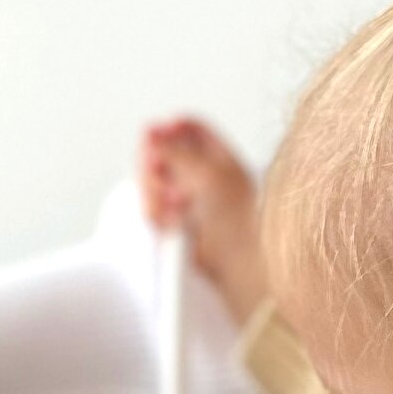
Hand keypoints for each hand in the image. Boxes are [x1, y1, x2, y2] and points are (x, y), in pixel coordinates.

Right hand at [138, 116, 269, 319]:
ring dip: (154, 190)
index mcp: (220, 158)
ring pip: (155, 181)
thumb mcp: (207, 175)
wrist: (241, 264)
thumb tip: (151, 131)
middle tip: (157, 175)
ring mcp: (188, 200)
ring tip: (169, 205)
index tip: (153, 135)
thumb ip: (177, 152)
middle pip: (164, 153)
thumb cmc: (238, 221)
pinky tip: (168, 220)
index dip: (169, 128)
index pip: (190, 129)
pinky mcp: (175, 224)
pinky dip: (156, 212)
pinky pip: (153, 208)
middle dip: (155, 163)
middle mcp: (203, 176)